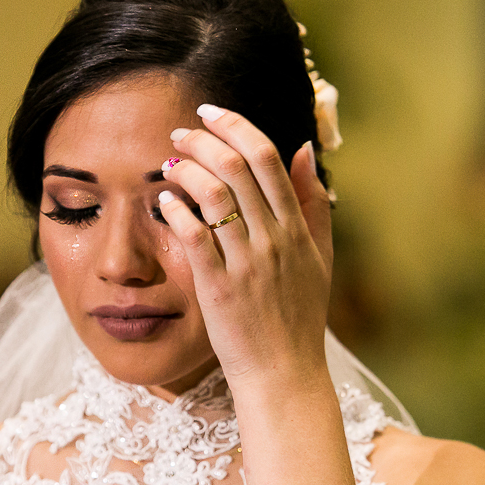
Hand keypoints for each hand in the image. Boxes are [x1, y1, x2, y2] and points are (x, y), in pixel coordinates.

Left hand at [158, 104, 333, 386]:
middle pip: (237, 166)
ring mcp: (247, 263)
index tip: (212, 112)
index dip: (237, 126)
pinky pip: (195, 236)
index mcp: (297, 228)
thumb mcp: (319, 257)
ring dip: (187, 168)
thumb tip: (304, 150)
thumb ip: (314, 204)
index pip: (268, 157)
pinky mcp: (219, 288)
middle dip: (203, 138)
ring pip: (215, 194)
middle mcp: (274, 239)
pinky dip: (177, 210)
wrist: (284, 373)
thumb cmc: (299, 318)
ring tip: (169, 163)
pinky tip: (164, 201)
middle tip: (180, 131)